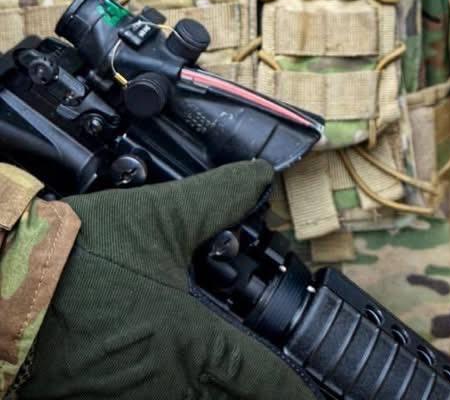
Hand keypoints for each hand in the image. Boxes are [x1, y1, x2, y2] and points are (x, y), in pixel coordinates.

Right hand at [19, 163, 315, 399]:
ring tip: (213, 370)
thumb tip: (259, 176)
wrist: (8, 285)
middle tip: (265, 377)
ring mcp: (131, 399)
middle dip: (250, 391)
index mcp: (195, 344)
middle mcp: (169, 385)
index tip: (315, 393)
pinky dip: (166, 388)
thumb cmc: (82, 258)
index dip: (293, 388)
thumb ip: (219, 199)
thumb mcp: (162, 216)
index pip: (263, 380)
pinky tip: (164, 366)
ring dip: (206, 389)